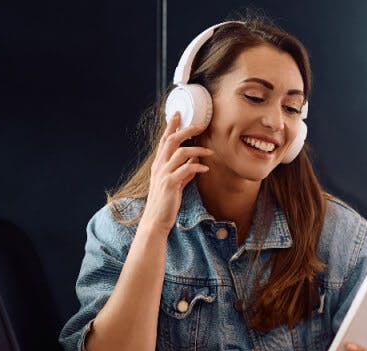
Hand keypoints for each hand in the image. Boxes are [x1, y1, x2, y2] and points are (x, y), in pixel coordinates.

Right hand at [143, 112, 213, 232]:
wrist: (156, 220)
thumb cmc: (166, 202)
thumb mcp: (175, 183)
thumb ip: (184, 171)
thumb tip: (195, 161)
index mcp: (159, 164)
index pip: (164, 140)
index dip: (171, 126)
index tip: (178, 113)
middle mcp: (159, 166)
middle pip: (171, 141)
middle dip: (185, 130)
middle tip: (200, 125)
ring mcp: (164, 174)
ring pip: (180, 153)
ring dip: (197, 150)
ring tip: (210, 152)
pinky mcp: (170, 184)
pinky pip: (186, 169)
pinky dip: (197, 167)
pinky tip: (205, 169)